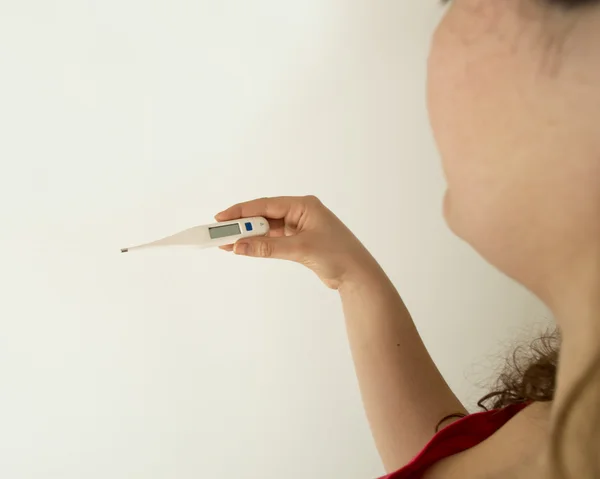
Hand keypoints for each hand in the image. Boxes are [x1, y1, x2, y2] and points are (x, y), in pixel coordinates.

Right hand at [215, 196, 374, 288]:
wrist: (358, 275)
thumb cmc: (338, 256)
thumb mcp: (299, 249)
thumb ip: (267, 247)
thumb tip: (239, 246)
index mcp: (304, 205)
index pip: (266, 204)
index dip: (242, 211)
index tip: (222, 218)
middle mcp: (301, 212)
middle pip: (264, 215)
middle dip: (243, 225)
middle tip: (220, 233)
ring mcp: (300, 226)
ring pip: (268, 228)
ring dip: (250, 235)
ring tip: (227, 242)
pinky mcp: (300, 240)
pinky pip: (274, 239)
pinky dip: (260, 243)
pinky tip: (245, 247)